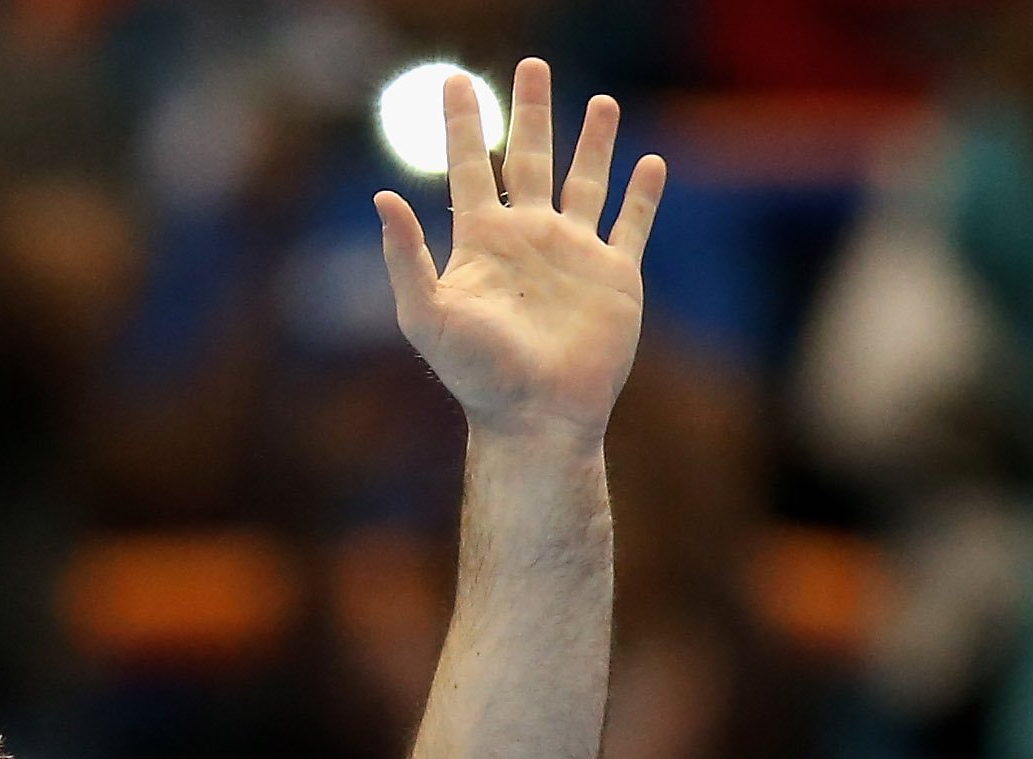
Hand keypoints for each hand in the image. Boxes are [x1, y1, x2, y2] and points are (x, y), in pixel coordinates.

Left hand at [374, 61, 664, 439]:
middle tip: (530, 66)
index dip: (462, 124)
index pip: (470, 166)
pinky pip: (631, 224)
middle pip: (529, 158)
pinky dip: (643, 193)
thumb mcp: (426, 315)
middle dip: (530, 112)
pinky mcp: (615, 276)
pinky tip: (650, 162)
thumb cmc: (477, 374)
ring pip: (585, 181)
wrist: (536, 417)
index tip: (454, 80)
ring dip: (592, 142)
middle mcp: (528, 238)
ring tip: (599, 101)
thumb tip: (382, 197)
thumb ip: (406, 257)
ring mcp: (573, 254)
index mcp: (483, 241)